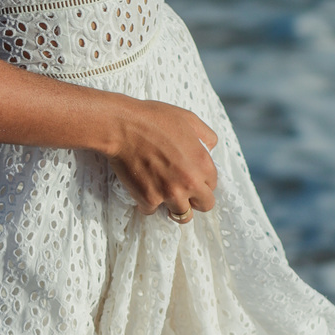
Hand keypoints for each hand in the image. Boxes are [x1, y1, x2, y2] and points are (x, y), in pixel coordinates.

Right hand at [106, 98, 217, 219]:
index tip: (190, 178)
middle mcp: (190, 182)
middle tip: (182, 191)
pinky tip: (143, 189)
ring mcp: (169, 193)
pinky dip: (146, 203)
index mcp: (203, 164)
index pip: (212, 185)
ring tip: (164, 195)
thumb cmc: (153, 119)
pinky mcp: (148, 199)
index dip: (201, 182)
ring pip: (182, 215)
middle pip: (204, 205)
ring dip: (174, 206)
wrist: (122, 126)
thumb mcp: (188, 119)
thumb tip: (210, 149)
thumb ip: (206, 136)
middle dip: (195, 199)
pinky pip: (151, 211)